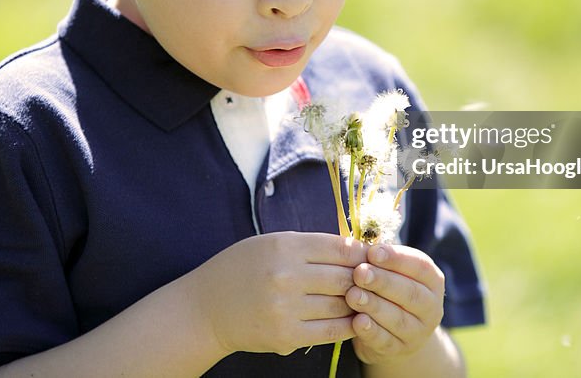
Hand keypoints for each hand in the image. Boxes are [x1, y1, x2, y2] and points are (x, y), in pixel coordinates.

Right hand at [193, 232, 368, 356]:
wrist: (205, 308)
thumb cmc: (241, 269)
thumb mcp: (270, 244)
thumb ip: (308, 246)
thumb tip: (354, 247)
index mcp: (284, 246)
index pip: (340, 247)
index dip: (361, 252)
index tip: (371, 256)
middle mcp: (286, 275)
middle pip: (345, 276)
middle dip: (364, 278)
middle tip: (375, 279)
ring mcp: (286, 308)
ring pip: (341, 304)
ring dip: (359, 302)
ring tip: (367, 299)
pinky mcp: (286, 335)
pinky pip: (331, 330)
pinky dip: (348, 325)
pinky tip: (354, 319)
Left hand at [344, 244, 445, 364]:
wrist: (395, 332)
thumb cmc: (388, 288)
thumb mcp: (391, 269)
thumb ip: (381, 254)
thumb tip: (364, 233)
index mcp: (432, 280)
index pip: (419, 266)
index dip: (396, 258)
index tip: (372, 252)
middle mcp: (431, 306)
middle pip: (410, 293)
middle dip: (383, 281)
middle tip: (359, 273)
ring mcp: (418, 332)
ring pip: (398, 318)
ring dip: (374, 306)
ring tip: (353, 295)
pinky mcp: (400, 350)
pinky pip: (386, 341)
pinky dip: (371, 331)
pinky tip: (357, 321)